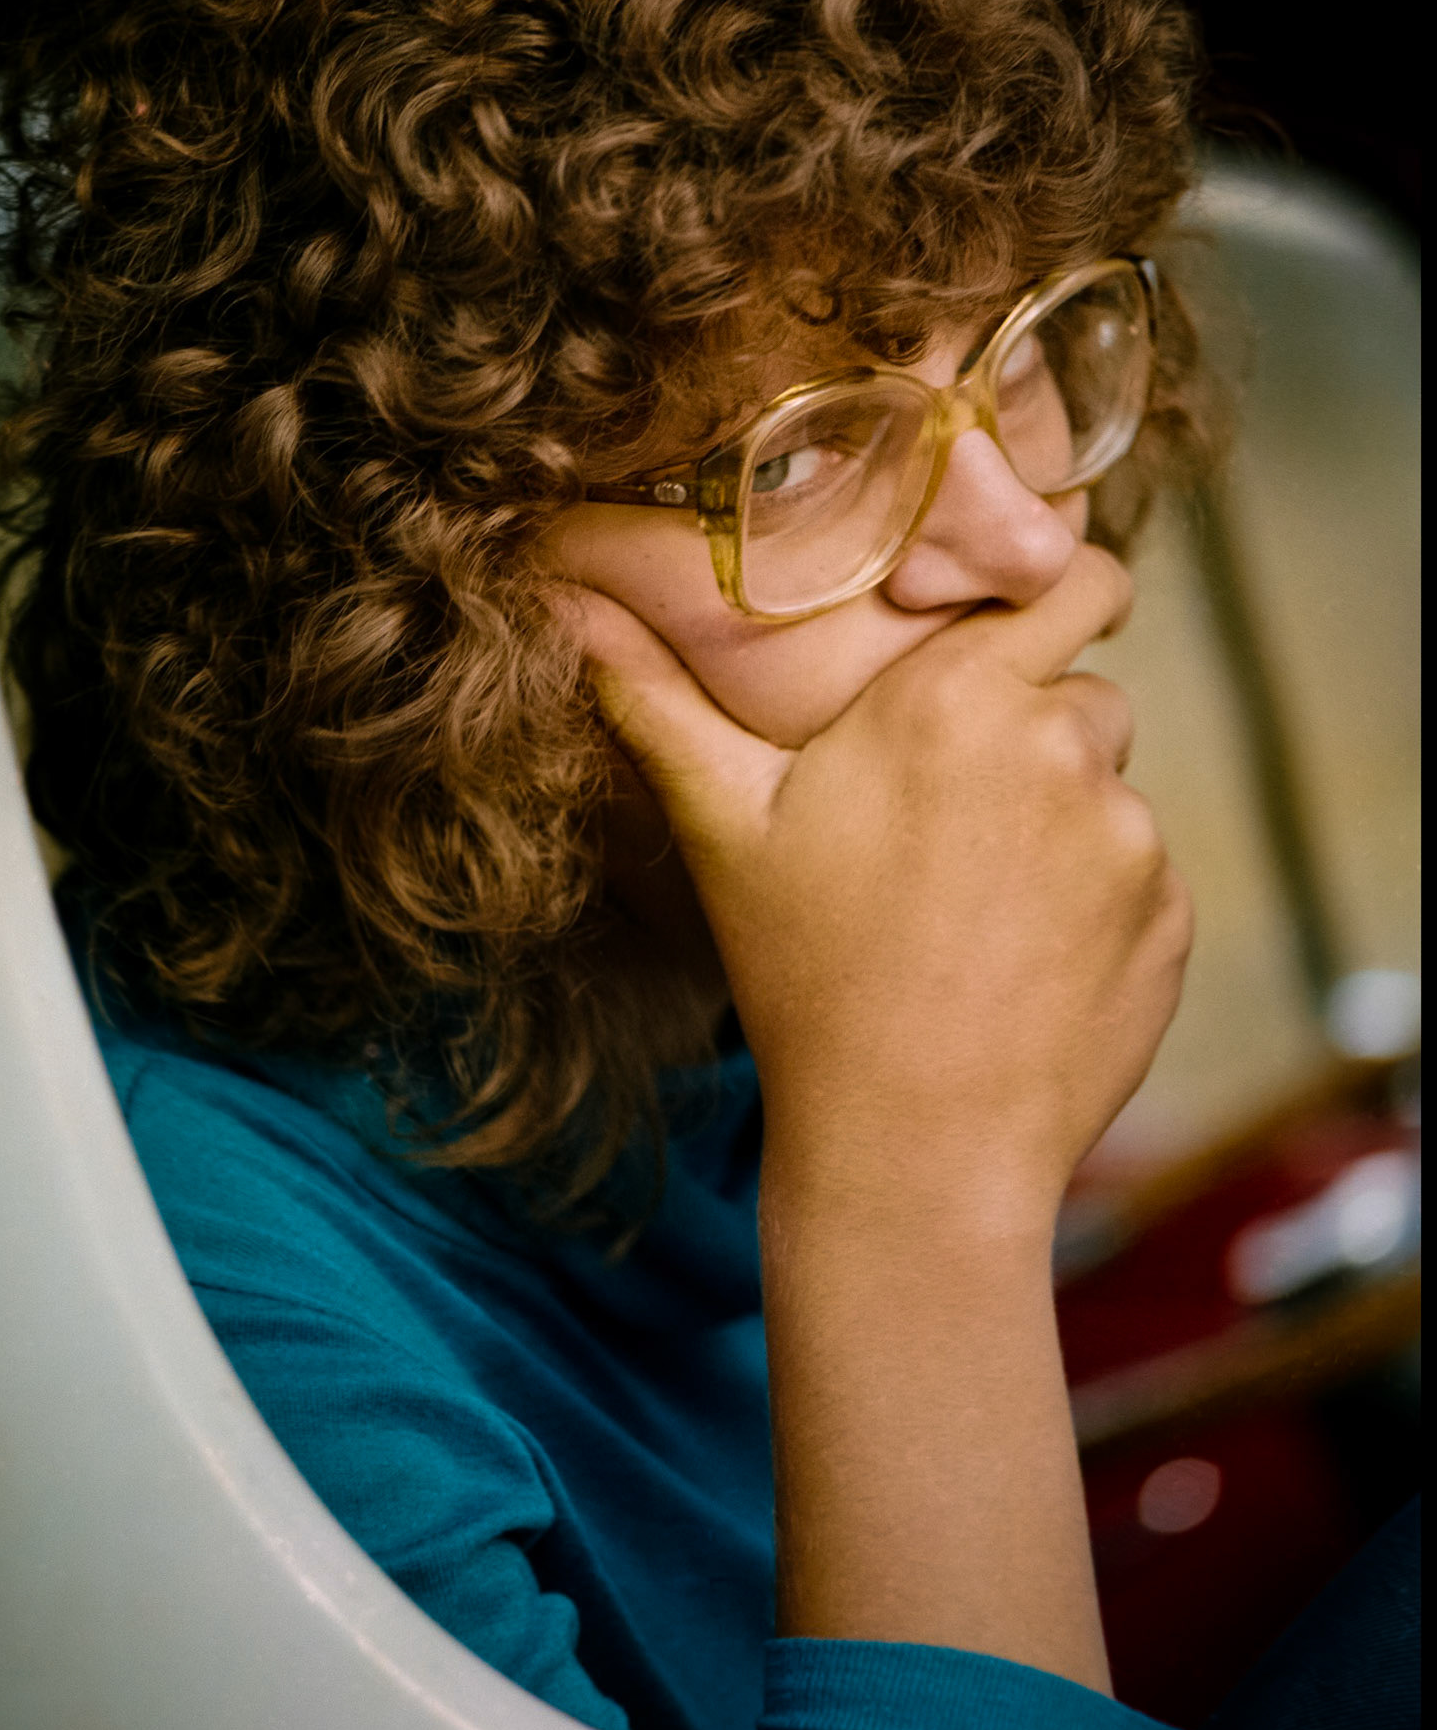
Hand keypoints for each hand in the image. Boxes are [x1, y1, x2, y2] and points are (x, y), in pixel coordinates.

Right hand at [556, 545, 1192, 1237]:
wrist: (913, 1150)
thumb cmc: (805, 978)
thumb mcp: (720, 828)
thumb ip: (654, 699)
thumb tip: (560, 603)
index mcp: (961, 697)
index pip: (1075, 578)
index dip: (1059, 589)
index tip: (1023, 626)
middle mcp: (1068, 746)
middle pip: (1081, 691)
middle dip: (1032, 729)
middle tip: (949, 812)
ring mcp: (1133, 838)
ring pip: (1108, 789)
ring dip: (1060, 820)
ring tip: (972, 905)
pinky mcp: (1170, 919)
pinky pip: (1140, 877)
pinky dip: (1095, 904)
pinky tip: (1018, 962)